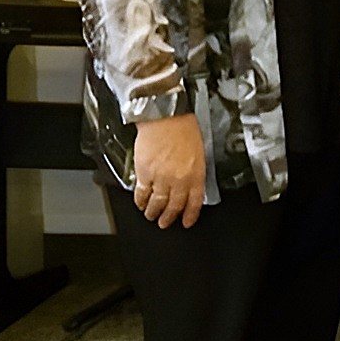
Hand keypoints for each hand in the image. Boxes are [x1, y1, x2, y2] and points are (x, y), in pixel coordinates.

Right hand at [132, 112, 206, 228]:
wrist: (165, 117)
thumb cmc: (184, 128)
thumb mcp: (199, 151)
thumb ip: (195, 170)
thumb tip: (192, 183)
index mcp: (196, 174)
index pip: (194, 201)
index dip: (190, 215)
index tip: (186, 222)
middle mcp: (179, 179)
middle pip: (174, 205)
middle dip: (169, 217)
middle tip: (165, 223)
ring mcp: (161, 178)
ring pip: (157, 203)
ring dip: (154, 212)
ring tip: (151, 216)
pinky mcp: (144, 173)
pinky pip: (142, 193)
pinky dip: (140, 201)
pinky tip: (140, 204)